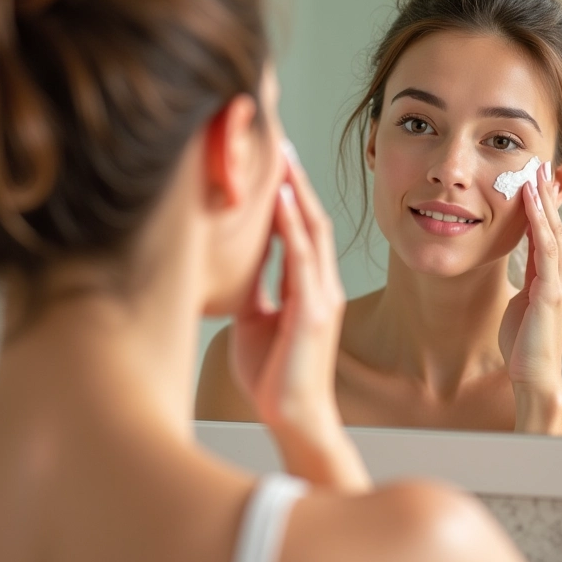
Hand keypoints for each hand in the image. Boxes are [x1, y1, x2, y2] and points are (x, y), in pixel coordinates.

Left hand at [228, 151, 345, 442]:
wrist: (292, 417)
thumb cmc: (274, 374)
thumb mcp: (257, 320)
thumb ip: (256, 287)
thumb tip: (239, 259)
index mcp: (309, 288)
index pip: (301, 231)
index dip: (290, 197)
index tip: (273, 165)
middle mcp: (321, 285)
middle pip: (312, 220)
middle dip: (296, 182)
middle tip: (279, 145)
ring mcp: (322, 295)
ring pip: (312, 230)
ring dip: (296, 193)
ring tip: (282, 159)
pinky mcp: (314, 310)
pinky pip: (303, 258)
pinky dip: (292, 225)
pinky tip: (282, 199)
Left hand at [498, 161, 561, 431]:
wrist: (534, 375)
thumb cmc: (524, 344)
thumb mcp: (523, 304)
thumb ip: (528, 284)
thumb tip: (526, 268)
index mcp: (553, 278)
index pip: (548, 235)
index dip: (541, 208)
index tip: (533, 182)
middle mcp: (561, 276)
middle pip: (554, 226)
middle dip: (545, 196)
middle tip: (538, 165)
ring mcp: (558, 282)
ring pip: (552, 231)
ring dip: (543, 201)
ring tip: (534, 173)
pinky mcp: (550, 291)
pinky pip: (545, 248)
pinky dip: (539, 221)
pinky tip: (530, 201)